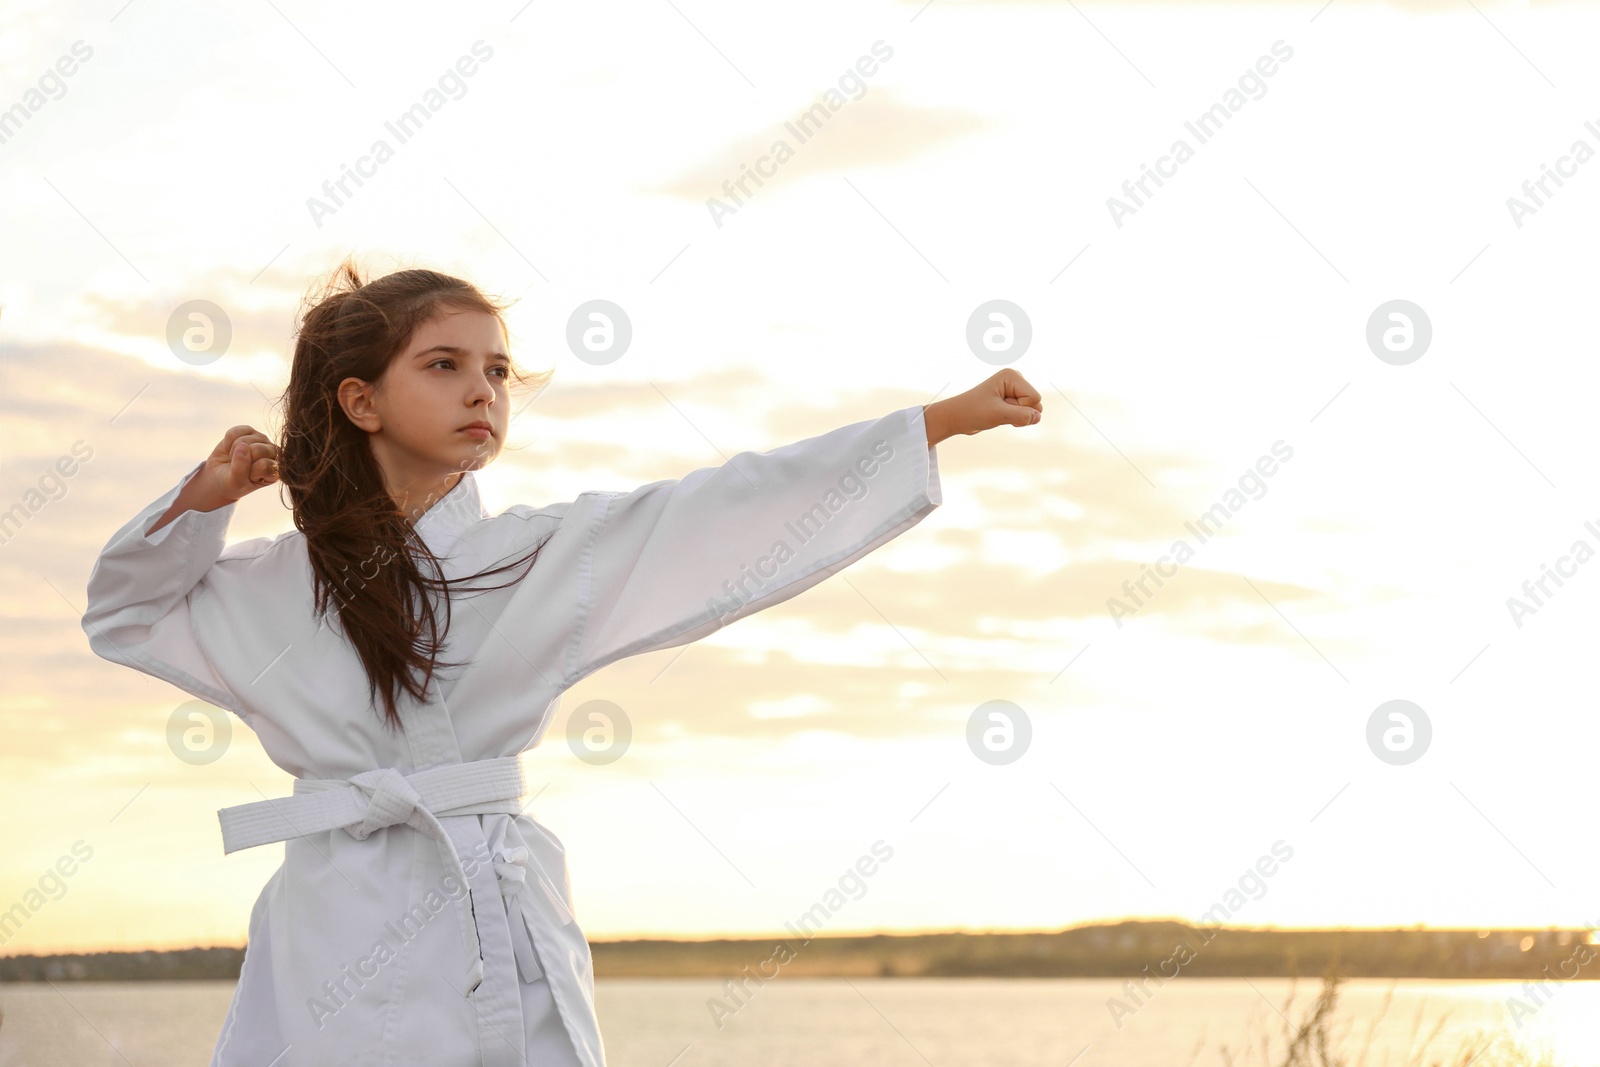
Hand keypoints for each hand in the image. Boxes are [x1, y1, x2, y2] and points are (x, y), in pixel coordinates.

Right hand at [201, 425, 279, 503]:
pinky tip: (230, 449)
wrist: (219, 475)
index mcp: (276, 470)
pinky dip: (227, 442)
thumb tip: (242, 445)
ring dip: (233, 452)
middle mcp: (274, 453)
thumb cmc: (233, 483)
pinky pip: (235, 432)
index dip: (250, 472)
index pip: (264, 465)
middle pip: (256, 450)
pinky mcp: (249, 430)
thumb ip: (241, 469)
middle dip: (241, 460)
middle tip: (238, 467)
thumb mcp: (237, 483)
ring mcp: (262, 440)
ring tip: (234, 459)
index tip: (247, 477)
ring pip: (245, 440)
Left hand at [926, 369, 1042, 444]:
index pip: (1034, 398)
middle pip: (1035, 403)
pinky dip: (1015, 420)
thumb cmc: (973, 412)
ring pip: (1031, 411)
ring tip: (997, 413)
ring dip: (1016, 417)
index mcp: (1012, 375)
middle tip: (997, 410)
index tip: (999, 406)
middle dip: (1019, 413)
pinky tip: (1000, 416)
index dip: (1019, 408)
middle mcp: (1015, 380)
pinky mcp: (1012, 400)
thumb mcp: (998, 415)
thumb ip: (1022, 416)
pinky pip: (1025, 414)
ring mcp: (1014, 390)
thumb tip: (1038, 417)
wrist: (956, 417)